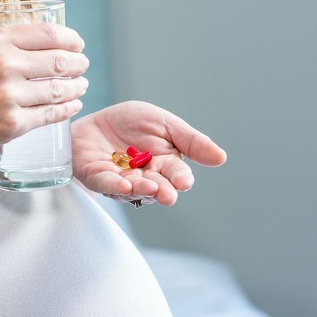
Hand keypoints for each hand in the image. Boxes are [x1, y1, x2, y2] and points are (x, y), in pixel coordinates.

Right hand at [0, 23, 89, 164]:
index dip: (69, 38)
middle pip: (59, 61)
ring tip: (82, 85)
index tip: (76, 43)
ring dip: (76, 86)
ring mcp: (10, 96)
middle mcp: (6, 66)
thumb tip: (5, 31)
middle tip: (83, 64)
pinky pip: (49, 115)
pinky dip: (65, 109)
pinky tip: (71, 105)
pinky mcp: (11, 124)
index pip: (47, 34)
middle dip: (77, 62)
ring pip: (58, 89)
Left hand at [71, 101, 226, 205]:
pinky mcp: (97, 178)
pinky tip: (125, 186)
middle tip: (167, 195)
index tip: (184, 182)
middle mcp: (144, 176)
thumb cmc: (130, 123)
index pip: (175, 173)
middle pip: (157, 186)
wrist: (95, 121)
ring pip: (133, 189)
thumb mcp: (165, 124)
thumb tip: (221, 158)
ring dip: (141, 189)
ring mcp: (121, 180)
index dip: (180, 178)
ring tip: (149, 187)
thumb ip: (191, 141)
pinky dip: (115, 186)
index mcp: (163, 164)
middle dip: (162, 190)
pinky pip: (107, 184)